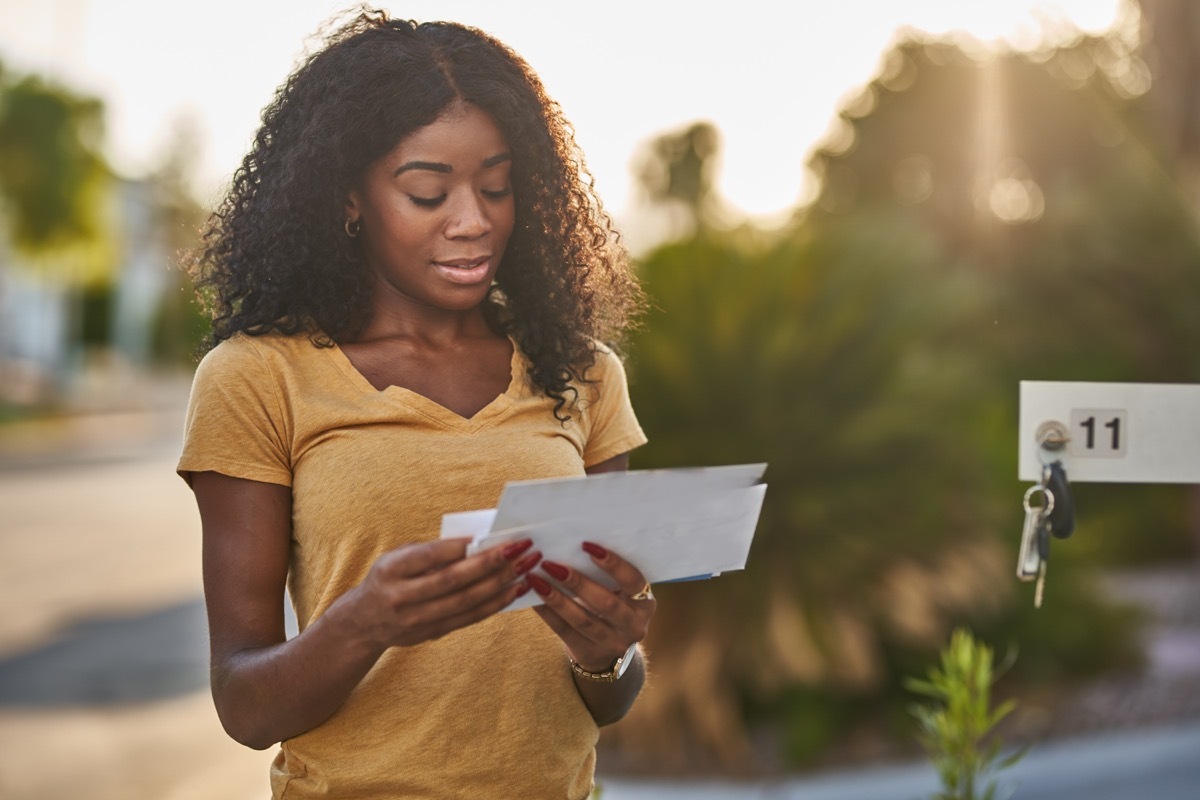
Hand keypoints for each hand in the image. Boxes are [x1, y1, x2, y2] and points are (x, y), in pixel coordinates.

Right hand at [346, 537, 540, 650]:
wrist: (364, 621)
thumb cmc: (390, 577)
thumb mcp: (398, 558)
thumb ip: (431, 551)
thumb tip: (478, 541)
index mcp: (391, 570)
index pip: (430, 556)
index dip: (461, 546)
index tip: (491, 535)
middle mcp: (401, 597)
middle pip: (452, 580)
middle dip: (491, 563)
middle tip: (521, 548)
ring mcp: (416, 620)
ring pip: (465, 602)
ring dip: (500, 584)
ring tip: (525, 568)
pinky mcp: (432, 634)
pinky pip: (469, 618)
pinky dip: (494, 604)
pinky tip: (513, 590)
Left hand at [527, 541, 655, 671]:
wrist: (608, 651)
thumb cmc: (612, 608)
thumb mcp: (622, 594)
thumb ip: (608, 576)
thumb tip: (575, 544)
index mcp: (645, 604)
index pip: (634, 581)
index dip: (614, 564)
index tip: (588, 546)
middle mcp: (634, 626)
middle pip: (606, 603)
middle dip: (577, 582)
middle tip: (551, 564)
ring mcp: (612, 643)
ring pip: (582, 620)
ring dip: (557, 598)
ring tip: (536, 580)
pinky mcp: (588, 653)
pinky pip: (564, 631)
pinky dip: (547, 613)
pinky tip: (533, 598)